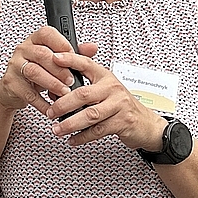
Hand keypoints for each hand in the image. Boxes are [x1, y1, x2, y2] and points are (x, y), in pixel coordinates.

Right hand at [0, 27, 98, 114]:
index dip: (62, 44)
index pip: (47, 34)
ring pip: (34, 72)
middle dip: (59, 69)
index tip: (73, 58)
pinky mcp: (11, 83)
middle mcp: (23, 50)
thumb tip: (92, 48)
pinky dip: (42, 102)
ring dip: (52, 83)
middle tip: (71, 81)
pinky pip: (28, 93)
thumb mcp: (56, 61)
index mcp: (35, 40)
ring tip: (64, 92)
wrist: (14, 90)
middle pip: (41, 54)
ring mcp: (15, 66)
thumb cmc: (39, 72)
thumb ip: (75, 54)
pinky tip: (52, 107)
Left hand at [44, 50, 170, 151]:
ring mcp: (119, 106)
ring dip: (70, 124)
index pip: (86, 63)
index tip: (54, 58)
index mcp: (106, 77)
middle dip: (63, 104)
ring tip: (57, 129)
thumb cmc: (121, 105)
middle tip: (50, 112)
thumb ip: (84, 86)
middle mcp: (113, 88)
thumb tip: (55, 88)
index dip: (70, 59)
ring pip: (90, 115)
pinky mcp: (123, 122)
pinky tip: (72, 139)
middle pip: (83, 94)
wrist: (147, 124)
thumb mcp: (105, 89)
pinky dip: (82, 136)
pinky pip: (98, 131)